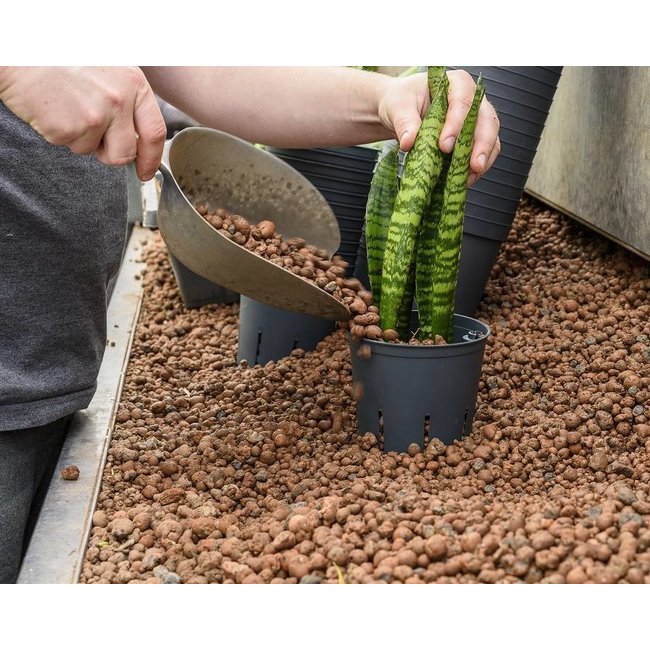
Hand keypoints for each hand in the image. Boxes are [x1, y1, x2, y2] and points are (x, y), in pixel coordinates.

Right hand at [0, 67, 165, 179]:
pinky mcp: (67, 128)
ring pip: (93, 150)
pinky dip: (60, 132)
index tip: (146, 171)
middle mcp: (118, 101)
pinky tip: (55, 108)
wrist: (22, 48)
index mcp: (134, 84)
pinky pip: (69, 144)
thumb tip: (139, 138)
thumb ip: (129, 100)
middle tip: (96, 139)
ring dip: (81, 138)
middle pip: (125, 153)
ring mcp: (93, 116)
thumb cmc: (65, 57)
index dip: (151, 158)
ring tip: (69, 107)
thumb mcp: (110, 69)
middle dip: (112, 155)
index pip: (155, 133)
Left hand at [377, 69, 500, 185]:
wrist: (402, 111)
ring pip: (491, 138)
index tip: (444, 146)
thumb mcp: (399, 106)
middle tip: (473, 166)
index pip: (463, 102)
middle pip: (487, 120)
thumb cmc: (403, 101)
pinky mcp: (475, 138)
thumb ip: (405, 122)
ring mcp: (477, 119)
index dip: (457, 125)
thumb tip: (408, 141)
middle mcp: (473, 99)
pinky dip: (477, 168)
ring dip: (484, 159)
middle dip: (482, 145)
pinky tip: (465, 180)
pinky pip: (485, 152)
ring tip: (470, 178)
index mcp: (456, 82)